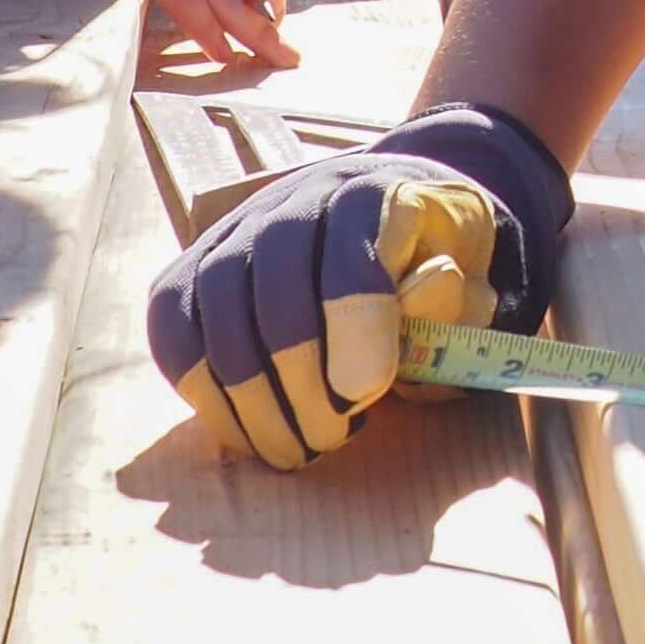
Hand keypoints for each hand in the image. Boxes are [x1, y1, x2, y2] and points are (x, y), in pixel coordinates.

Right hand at [143, 103, 571, 466]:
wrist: (387, 216)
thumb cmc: (433, 263)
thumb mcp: (471, 278)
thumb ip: (455, 307)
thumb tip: (420, 312)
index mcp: (373, 196)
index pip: (349, 258)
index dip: (353, 332)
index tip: (365, 396)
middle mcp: (292, 202)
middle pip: (275, 295)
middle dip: (302, 386)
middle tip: (333, 438)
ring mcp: (233, 234)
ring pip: (217, 318)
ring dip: (252, 404)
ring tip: (295, 447)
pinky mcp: (190, 270)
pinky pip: (174, 331)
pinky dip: (203, 391)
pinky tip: (247, 428)